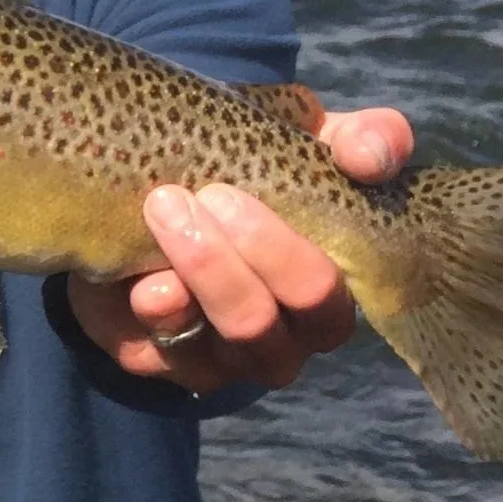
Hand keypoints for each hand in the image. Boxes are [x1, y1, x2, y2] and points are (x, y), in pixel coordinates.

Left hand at [70, 106, 413, 392]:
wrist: (126, 208)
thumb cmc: (223, 170)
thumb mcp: (285, 134)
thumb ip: (346, 136)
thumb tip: (370, 157)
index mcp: (339, 269)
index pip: (376, 263)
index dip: (360, 221)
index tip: (329, 168)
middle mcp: (303, 324)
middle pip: (314, 300)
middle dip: (268, 244)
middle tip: (213, 191)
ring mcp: (244, 353)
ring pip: (249, 330)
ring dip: (211, 268)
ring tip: (165, 208)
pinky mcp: (181, 368)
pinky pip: (183, 356)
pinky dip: (164, 313)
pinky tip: (142, 281)